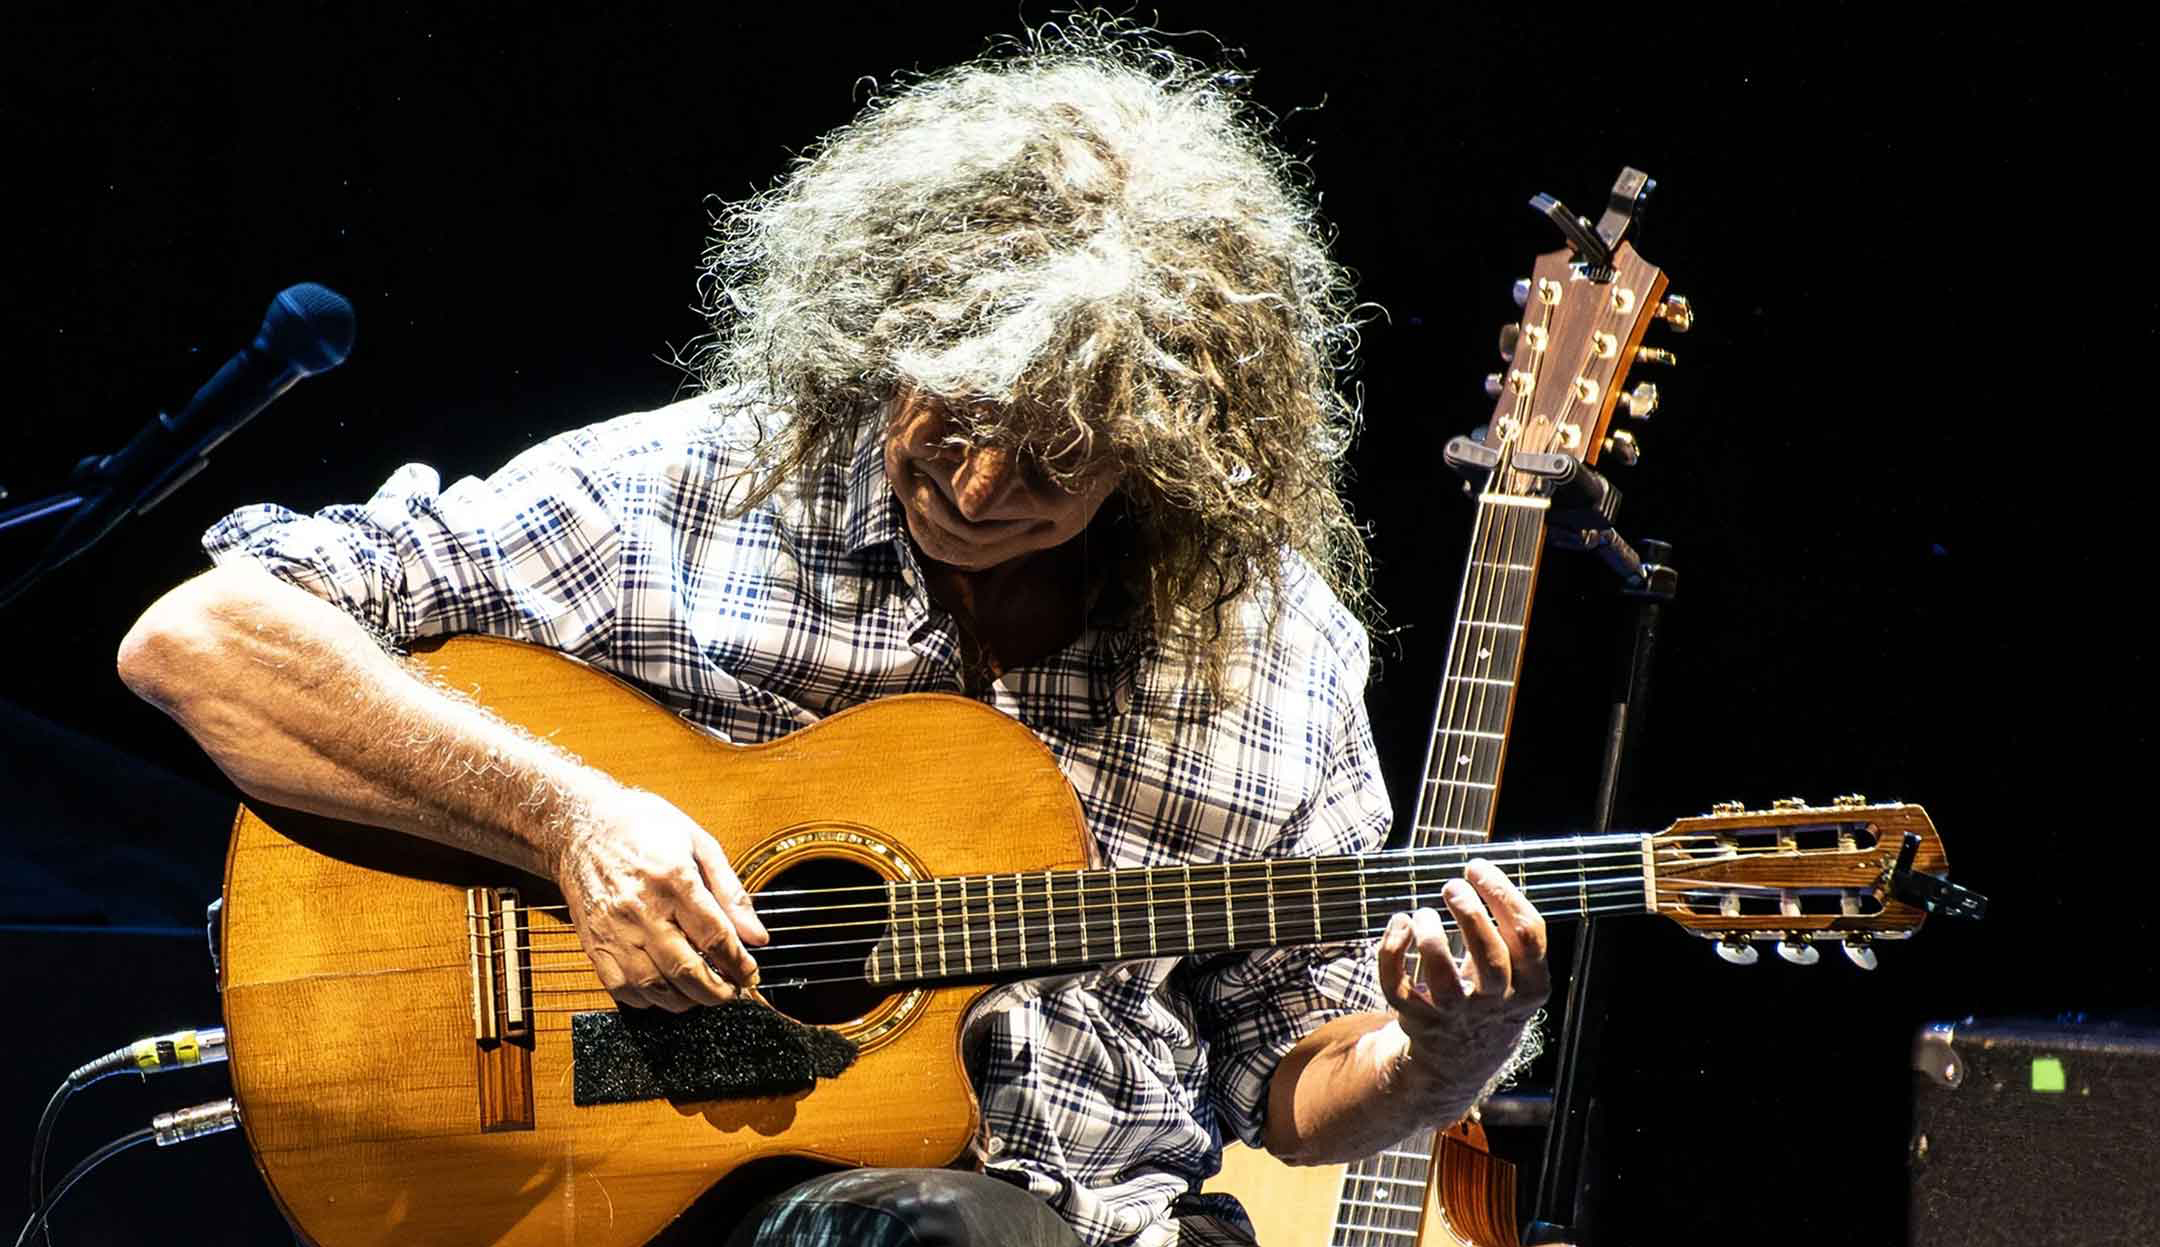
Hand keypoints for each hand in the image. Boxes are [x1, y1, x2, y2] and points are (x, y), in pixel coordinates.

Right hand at [553, 788, 768, 1011]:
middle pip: (686, 969)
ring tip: (703, 991)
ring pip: (654, 987)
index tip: (751, 974)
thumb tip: (756, 935)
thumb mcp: (698, 843)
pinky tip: (667, 989)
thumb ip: (731, 892)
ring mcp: (614, 931)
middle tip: (733, 991)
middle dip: (718, 991)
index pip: (714, 936)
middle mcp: (642, 910)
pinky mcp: (595, 945)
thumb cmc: (642, 829)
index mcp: (673, 879)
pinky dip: (650, 1000)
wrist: (580, 827)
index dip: (738, 964)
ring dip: (686, 1000)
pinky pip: (622, 990)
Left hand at [1376, 859, 1549, 1095]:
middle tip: (1451, 885)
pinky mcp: (1418, 1020)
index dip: (1503, 895)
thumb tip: (1481, 871)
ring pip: (1443, 979)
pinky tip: (1398, 923)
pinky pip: (1397, 987)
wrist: (1464, 1055)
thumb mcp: (1518, 971)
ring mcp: (1456, 1015)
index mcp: (1530, 985)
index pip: (1528, 935)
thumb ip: (1509, 929)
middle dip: (1470, 914)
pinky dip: (1391, 952)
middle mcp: (1496, 1003)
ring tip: (1424, 912)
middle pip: (1490, 958)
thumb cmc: (1491, 993)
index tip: (1477, 867)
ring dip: (1430, 937)